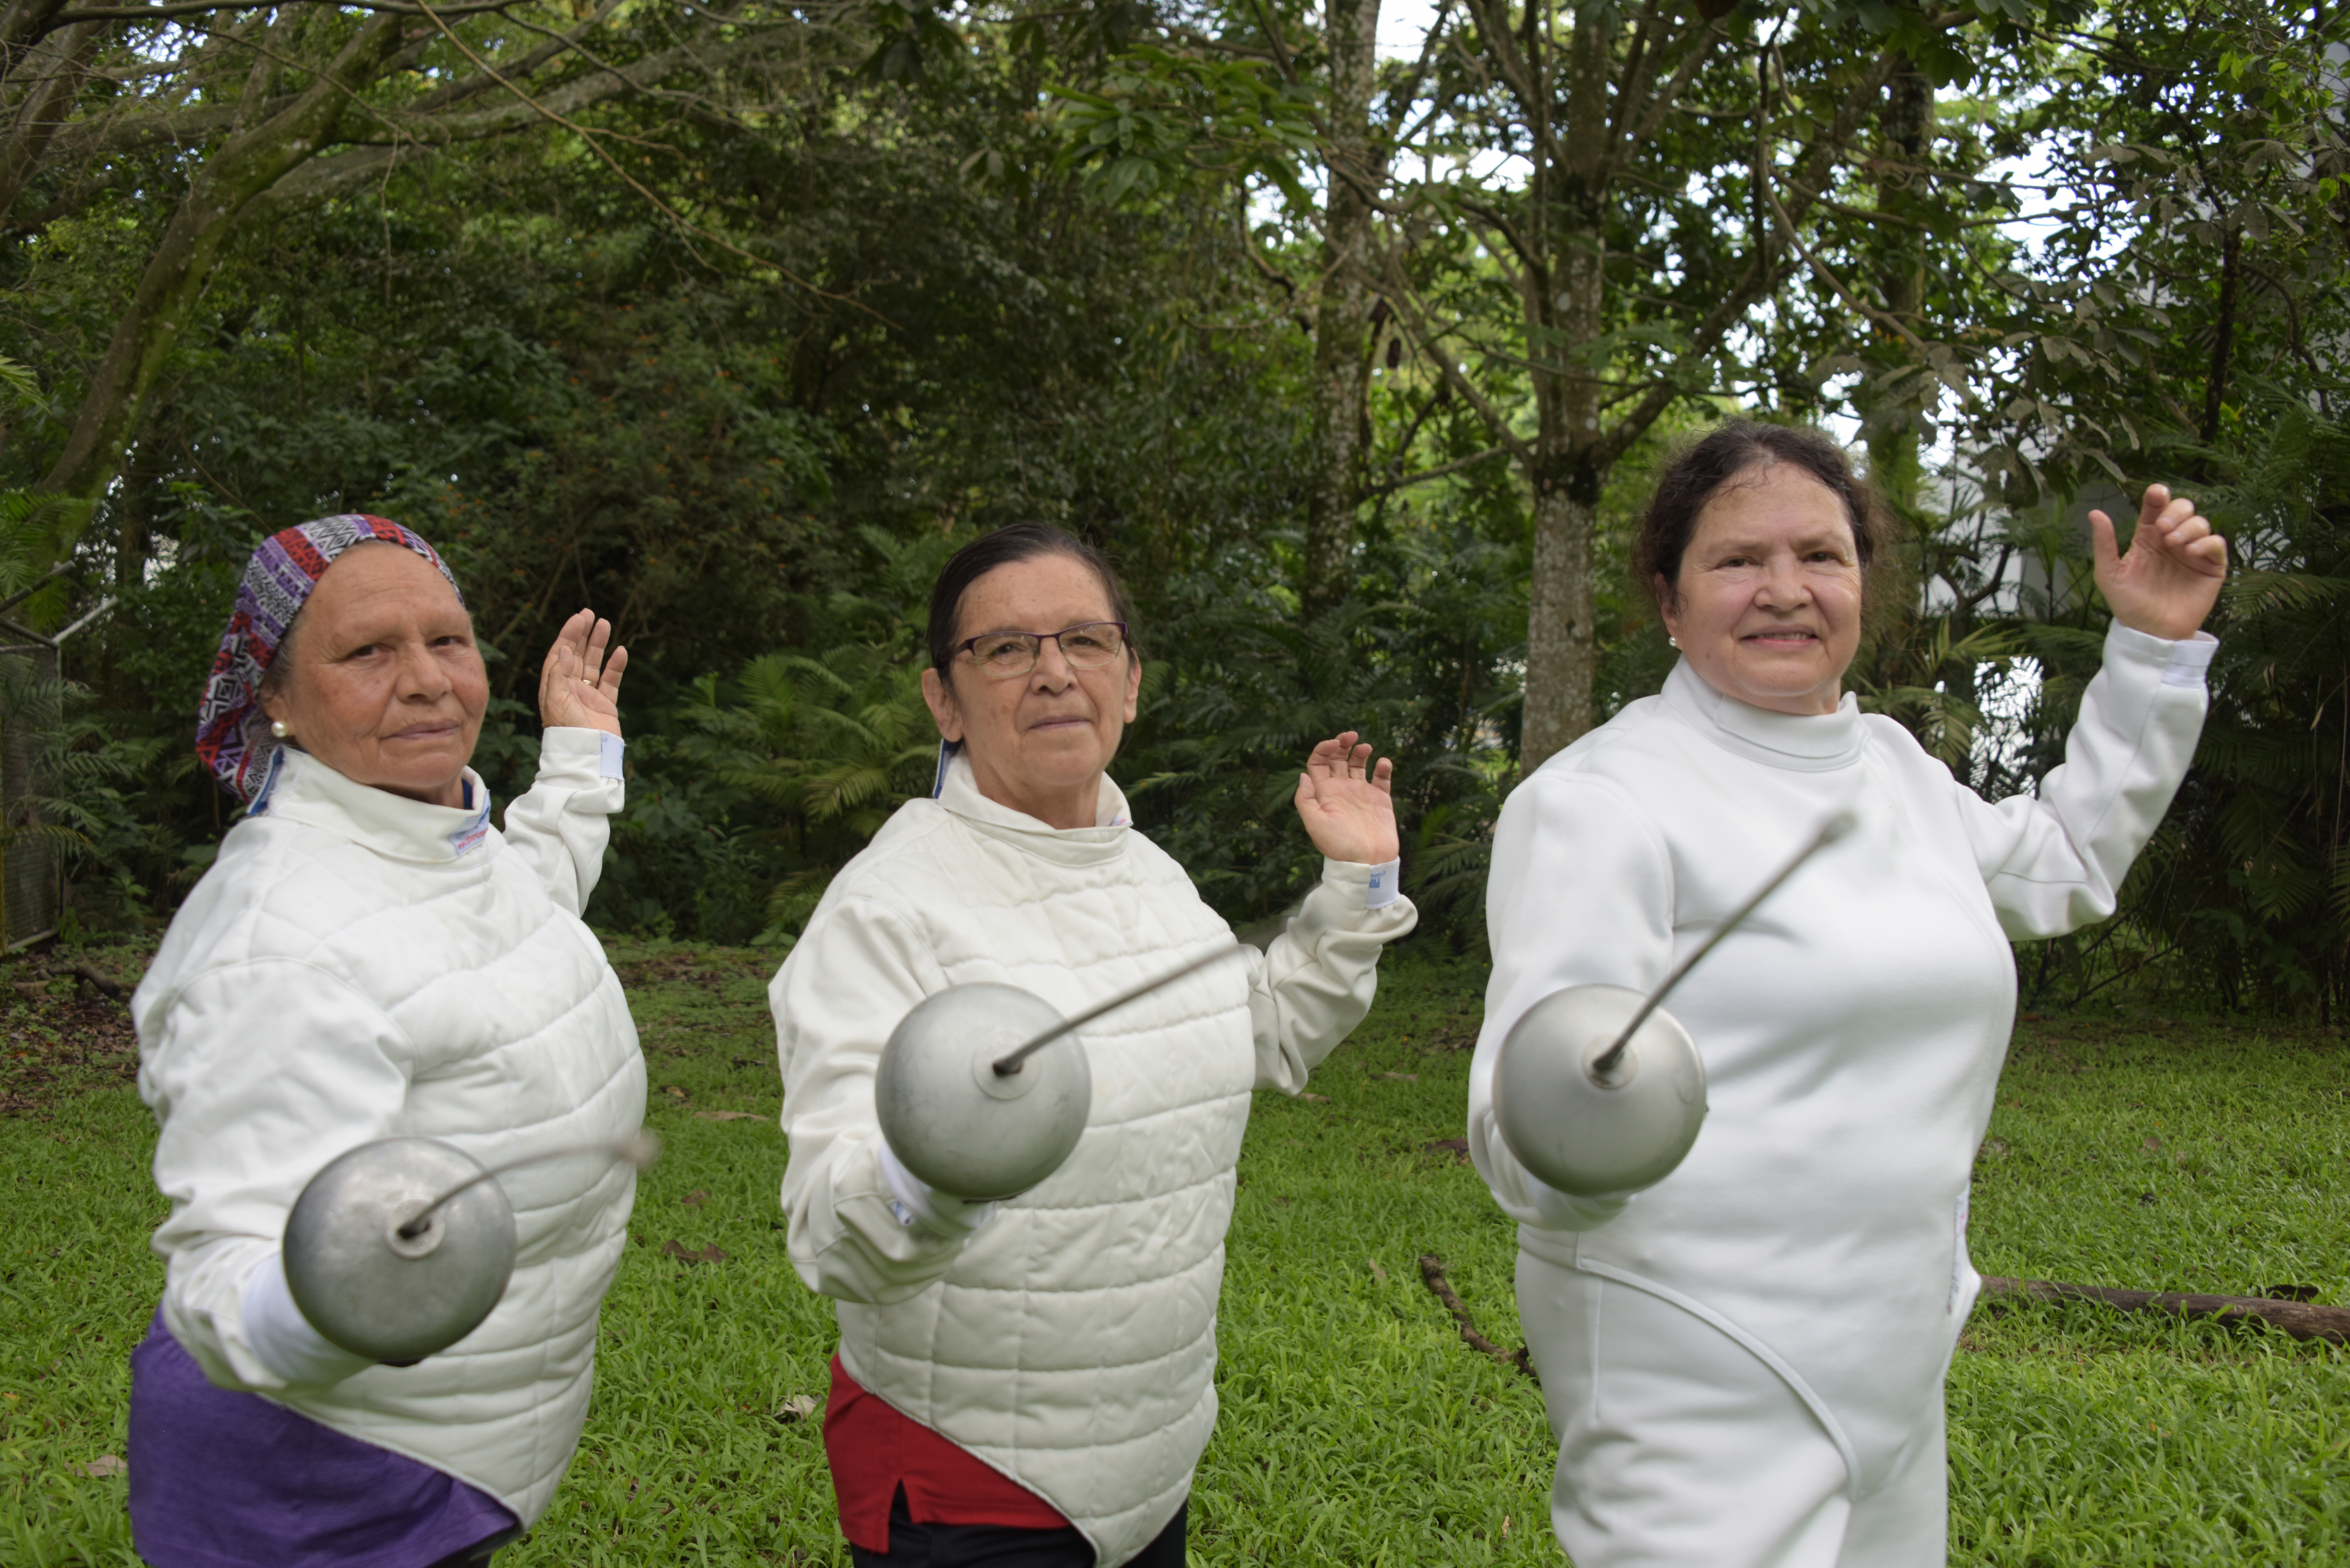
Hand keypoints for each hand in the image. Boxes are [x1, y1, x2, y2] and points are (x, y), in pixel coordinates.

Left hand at [539, 608, 626, 736]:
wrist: (587, 755)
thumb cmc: (566, 730)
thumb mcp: (555, 700)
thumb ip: (558, 673)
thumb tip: (565, 649)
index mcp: (554, 686)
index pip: (560, 654)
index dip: (568, 634)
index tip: (578, 618)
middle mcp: (570, 689)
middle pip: (576, 655)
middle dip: (582, 634)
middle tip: (590, 614)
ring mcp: (588, 696)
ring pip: (594, 664)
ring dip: (599, 644)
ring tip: (605, 624)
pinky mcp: (605, 705)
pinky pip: (611, 681)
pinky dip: (616, 666)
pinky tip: (621, 652)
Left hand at [1292, 731, 1399, 864]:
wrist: (1367, 863)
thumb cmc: (1339, 846)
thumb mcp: (1314, 824)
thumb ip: (1305, 799)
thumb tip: (1303, 775)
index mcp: (1324, 793)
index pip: (1319, 763)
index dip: (1323, 749)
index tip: (1334, 744)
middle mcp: (1341, 790)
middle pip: (1338, 759)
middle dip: (1343, 743)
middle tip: (1351, 736)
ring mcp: (1361, 793)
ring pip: (1359, 764)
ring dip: (1361, 752)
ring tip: (1366, 748)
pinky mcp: (1380, 799)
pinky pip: (1381, 778)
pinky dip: (1383, 767)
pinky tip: (1383, 764)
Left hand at [2091, 484, 2226, 641]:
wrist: (2150, 631)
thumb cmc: (2128, 604)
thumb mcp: (2109, 573)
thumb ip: (2104, 544)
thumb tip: (2095, 513)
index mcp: (2148, 538)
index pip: (2156, 507)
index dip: (2158, 495)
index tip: (2156, 494)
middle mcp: (2171, 541)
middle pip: (2183, 508)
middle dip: (2175, 511)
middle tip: (2162, 528)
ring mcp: (2192, 552)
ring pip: (2201, 522)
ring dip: (2189, 527)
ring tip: (2174, 543)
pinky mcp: (2210, 567)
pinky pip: (2217, 544)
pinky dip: (2206, 542)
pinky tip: (2191, 552)